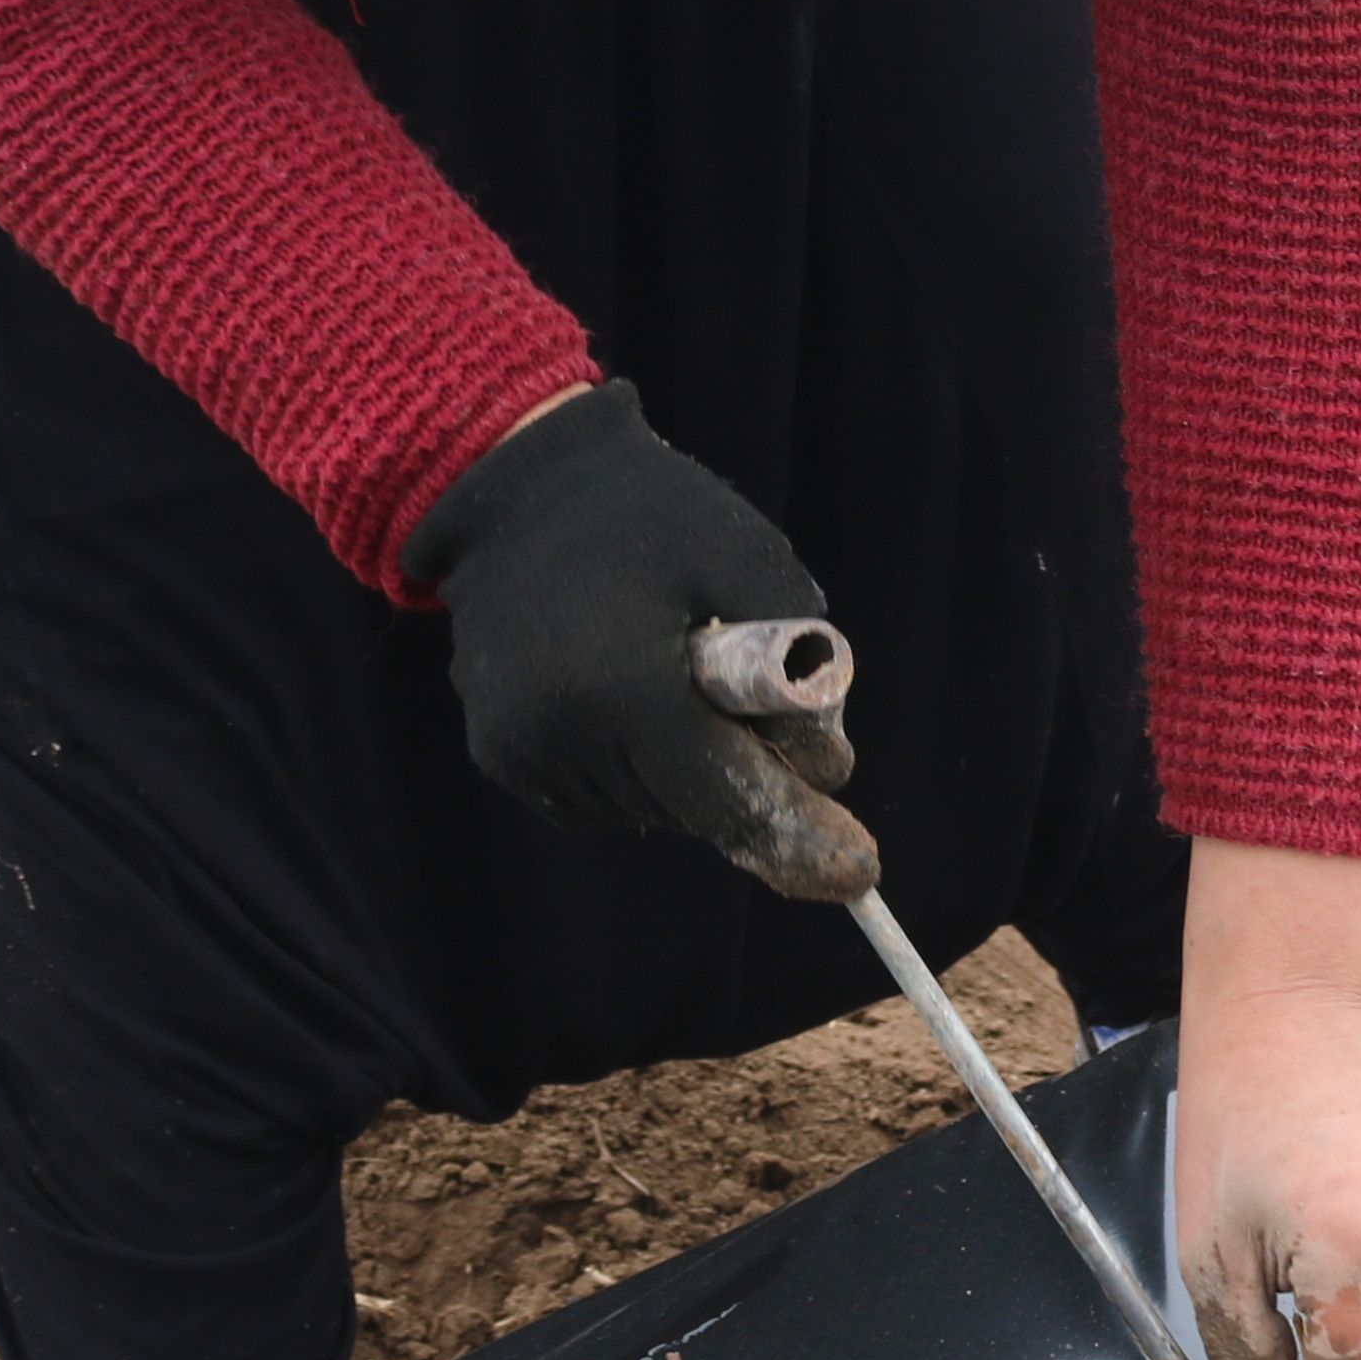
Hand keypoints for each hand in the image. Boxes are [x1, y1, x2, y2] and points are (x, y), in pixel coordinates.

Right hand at [400, 382, 874, 898]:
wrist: (519, 488)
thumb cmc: (652, 516)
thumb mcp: (754, 562)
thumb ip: (804, 675)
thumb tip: (824, 774)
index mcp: (624, 688)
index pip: (727, 800)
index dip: (800, 838)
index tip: (860, 871)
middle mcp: (559, 735)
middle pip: (696, 812)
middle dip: (749, 780)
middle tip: (763, 709)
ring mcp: (520, 752)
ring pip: (652, 810)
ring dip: (692, 771)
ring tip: (679, 677)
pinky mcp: (500, 755)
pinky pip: (602, 797)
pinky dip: (641, 765)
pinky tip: (633, 693)